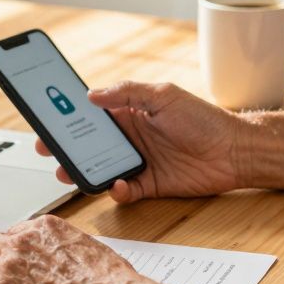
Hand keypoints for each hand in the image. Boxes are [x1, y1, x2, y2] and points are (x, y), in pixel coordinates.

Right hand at [36, 81, 244, 203]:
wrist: (234, 151)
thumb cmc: (203, 119)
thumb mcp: (163, 95)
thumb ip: (127, 93)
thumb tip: (92, 95)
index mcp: (131, 112)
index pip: (93, 114)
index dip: (70, 117)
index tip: (48, 120)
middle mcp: (131, 137)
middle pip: (90, 143)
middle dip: (67, 147)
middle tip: (49, 150)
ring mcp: (138, 161)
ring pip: (101, 168)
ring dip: (83, 171)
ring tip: (69, 173)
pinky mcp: (149, 185)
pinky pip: (123, 190)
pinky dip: (115, 190)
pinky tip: (117, 185)